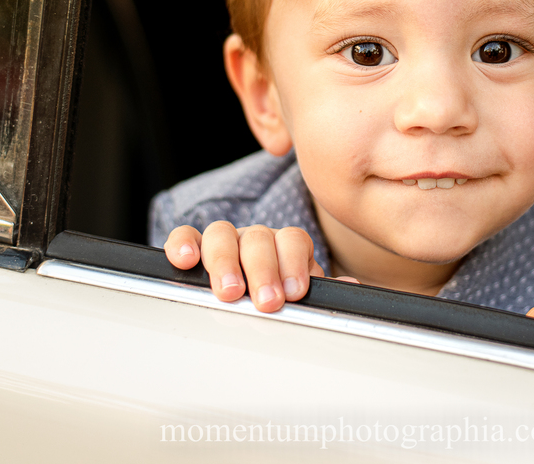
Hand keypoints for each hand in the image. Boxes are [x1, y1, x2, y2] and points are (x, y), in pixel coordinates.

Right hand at [164, 221, 324, 311]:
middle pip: (258, 238)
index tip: (295, 291)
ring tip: (229, 291)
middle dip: (263, 270)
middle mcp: (256, 238)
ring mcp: (225, 242)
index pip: (292, 240)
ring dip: (225, 262)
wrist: (254, 298)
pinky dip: (183, 244)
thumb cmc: (280, 297)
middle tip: (267, 300)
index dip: (293, 263)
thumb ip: (323, 292)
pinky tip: (184, 260)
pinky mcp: (194, 250)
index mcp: (286, 245)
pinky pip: (184, 236)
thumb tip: (350, 289)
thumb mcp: (303, 297)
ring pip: (222, 234)